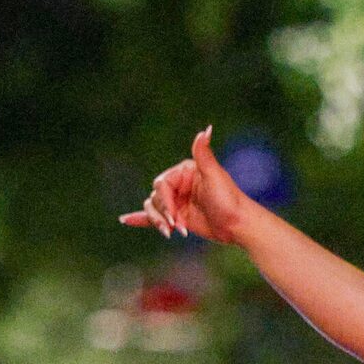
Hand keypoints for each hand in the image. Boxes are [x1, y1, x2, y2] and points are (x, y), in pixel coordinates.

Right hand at [118, 127, 254, 245]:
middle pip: (155, 198)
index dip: (165, 202)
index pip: (162, 185)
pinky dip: (140, 218)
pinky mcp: (177, 217)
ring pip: (153, 209)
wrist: (238, 224)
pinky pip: (153, 216)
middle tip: (174, 228)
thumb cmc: (229, 200)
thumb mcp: (214, 176)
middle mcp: (179, 185)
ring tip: (171, 233)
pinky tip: (125, 219)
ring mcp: (177, 201)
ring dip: (158, 222)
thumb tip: (206, 130)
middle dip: (162, 214)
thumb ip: (204, 154)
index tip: (174, 216)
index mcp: (184, 171)